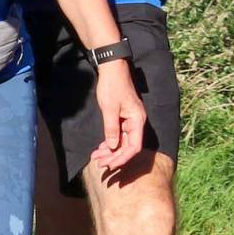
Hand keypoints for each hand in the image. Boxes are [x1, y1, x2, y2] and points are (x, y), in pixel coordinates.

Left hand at [87, 58, 148, 177]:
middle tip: (99, 164)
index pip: (134, 146)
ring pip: (122, 142)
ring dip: (110, 152)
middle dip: (113, 157)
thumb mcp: (110, 108)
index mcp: (137, 120)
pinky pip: (118, 135)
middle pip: (127, 147)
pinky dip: (109, 143)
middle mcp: (136, 122)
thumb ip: (111, 128)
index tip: (110, 165)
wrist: (112, 69)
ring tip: (95, 158)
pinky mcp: (123, 118)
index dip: (122, 158)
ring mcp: (129, 121)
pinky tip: (99, 149)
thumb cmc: (112, 86)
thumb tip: (113, 147)